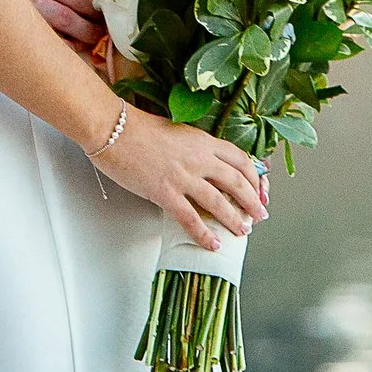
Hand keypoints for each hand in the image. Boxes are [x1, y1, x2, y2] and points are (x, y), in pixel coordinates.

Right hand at [89, 108, 269, 249]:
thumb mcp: (175, 133)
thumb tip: (204, 166)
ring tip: (242, 231)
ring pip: (220, 203)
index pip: (240, 160)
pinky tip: (212, 244)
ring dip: (235, 220)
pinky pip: (191, 219)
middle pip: (238, 182)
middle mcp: (198, 158)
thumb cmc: (136, 127)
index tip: (259, 189)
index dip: (255, 177)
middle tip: (259, 215)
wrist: (112, 127)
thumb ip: (193, 148)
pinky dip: (204, 235)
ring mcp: (183, 176)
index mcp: (202, 140)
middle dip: (253, 202)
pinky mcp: (165, 192)